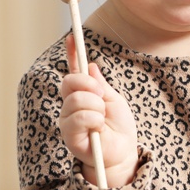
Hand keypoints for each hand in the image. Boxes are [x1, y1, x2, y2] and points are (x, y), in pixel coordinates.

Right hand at [60, 34, 137, 186]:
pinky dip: (93, 119)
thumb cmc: (119, 128)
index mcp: (82, 94)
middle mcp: (70, 105)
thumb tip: (91, 66)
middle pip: (69, 81)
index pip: (73, 70)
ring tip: (102, 118)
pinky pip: (78, 117)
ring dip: (95, 106)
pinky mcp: (69, 135)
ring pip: (76, 99)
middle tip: (102, 95)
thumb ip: (101, 84)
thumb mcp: (114, 100)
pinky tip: (98, 128)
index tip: (72, 37)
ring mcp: (67, 119)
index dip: (72, 53)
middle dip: (88, 84)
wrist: (122, 153)